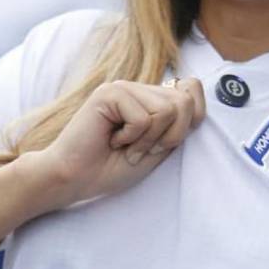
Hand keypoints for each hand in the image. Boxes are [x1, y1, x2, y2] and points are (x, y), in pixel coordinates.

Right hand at [40, 76, 204, 206]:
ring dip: (149, 141)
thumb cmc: (111, 168)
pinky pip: (143, 118)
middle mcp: (139, 89)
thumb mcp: (158, 150)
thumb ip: (177, 125)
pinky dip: (131, 139)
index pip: (193, 89)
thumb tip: (191, 95)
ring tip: (125, 147)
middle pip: (185, 102)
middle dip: (169, 137)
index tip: (163, 144)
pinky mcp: (109, 93)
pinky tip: (111, 141)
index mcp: (151, 99)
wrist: (75, 180)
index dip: (192, 119)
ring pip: (167, 110)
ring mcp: (123, 88)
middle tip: (141, 150)